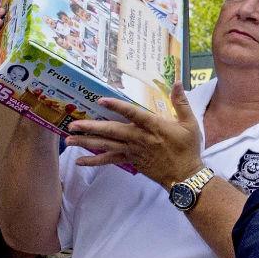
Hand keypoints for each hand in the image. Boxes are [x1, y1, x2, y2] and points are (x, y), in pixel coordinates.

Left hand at [66, 86, 202, 187]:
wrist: (184, 176)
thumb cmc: (188, 148)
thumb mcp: (189, 123)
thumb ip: (181, 102)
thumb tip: (178, 82)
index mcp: (153, 126)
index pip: (132, 113)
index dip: (116, 106)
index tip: (101, 100)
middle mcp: (139, 138)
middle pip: (111, 131)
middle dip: (91, 127)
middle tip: (73, 124)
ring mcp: (132, 150)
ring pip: (106, 145)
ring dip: (86, 143)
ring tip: (69, 140)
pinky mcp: (130, 160)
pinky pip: (109, 160)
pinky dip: (94, 161)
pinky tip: (79, 161)